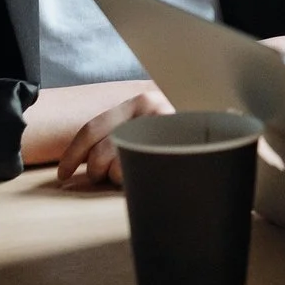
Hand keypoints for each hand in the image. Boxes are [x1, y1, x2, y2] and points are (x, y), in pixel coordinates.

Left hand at [54, 86, 172, 189]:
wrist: (220, 140)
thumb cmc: (178, 141)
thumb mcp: (148, 128)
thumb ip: (124, 133)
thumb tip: (84, 160)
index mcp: (138, 102)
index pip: (91, 128)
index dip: (73, 154)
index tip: (63, 174)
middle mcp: (150, 109)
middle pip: (100, 151)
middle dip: (96, 172)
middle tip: (107, 178)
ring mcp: (163, 128)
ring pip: (117, 166)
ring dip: (119, 178)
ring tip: (135, 175)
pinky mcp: (173, 149)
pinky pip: (136, 174)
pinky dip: (133, 182)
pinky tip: (146, 177)